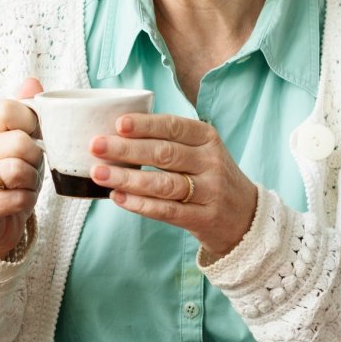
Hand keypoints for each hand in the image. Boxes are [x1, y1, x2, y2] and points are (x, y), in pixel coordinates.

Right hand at [0, 78, 44, 259]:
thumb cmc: (10, 179)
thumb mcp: (21, 142)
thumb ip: (25, 111)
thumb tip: (32, 81)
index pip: (7, 108)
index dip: (30, 121)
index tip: (31, 135)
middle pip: (20, 142)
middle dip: (36, 158)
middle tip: (29, 168)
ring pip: (19, 170)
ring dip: (31, 181)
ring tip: (22, 185)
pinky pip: (19, 197)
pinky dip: (26, 201)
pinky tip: (16, 202)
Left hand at [88, 112, 257, 257]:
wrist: (245, 216)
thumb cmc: (208, 177)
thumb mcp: (199, 151)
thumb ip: (167, 141)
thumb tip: (115, 133)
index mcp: (207, 138)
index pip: (173, 127)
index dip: (145, 125)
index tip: (118, 123)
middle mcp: (210, 162)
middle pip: (164, 153)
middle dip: (126, 149)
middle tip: (95, 146)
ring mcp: (209, 191)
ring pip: (163, 183)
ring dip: (127, 178)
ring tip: (98, 174)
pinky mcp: (203, 218)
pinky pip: (167, 210)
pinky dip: (140, 204)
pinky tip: (118, 197)